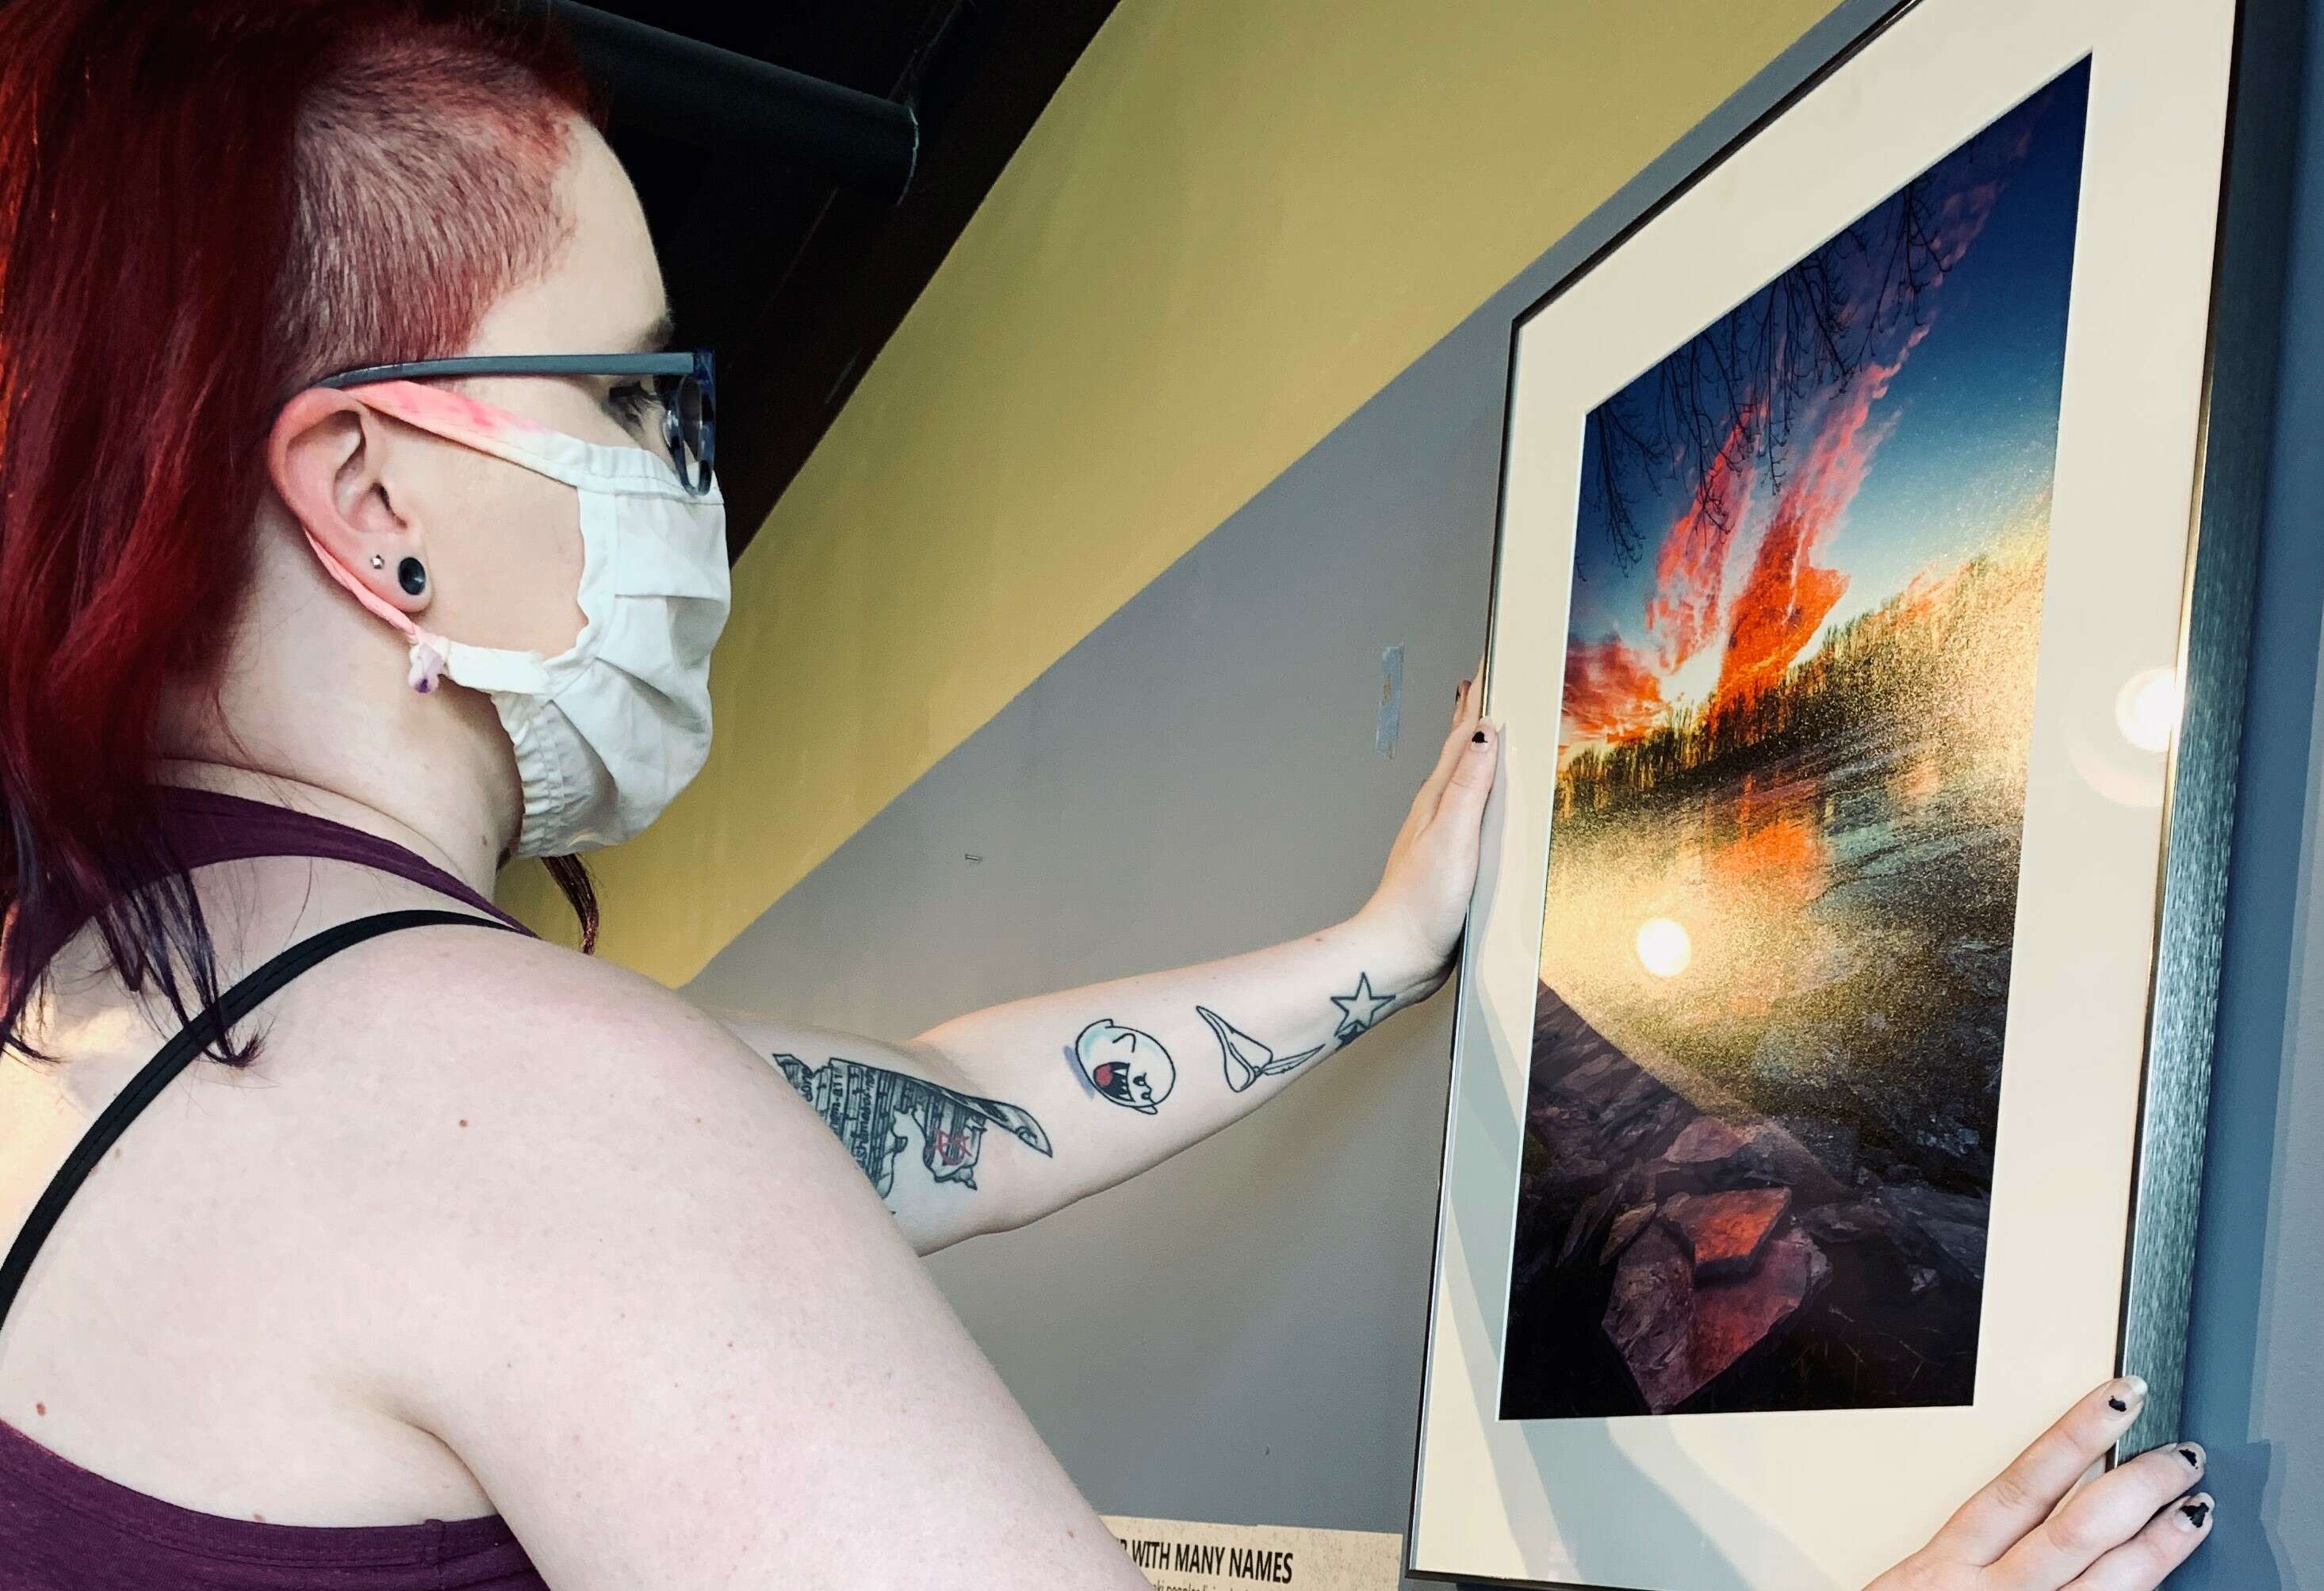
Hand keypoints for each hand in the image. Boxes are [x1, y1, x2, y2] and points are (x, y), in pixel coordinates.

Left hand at [1353, 675, 1497, 985]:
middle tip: (1484, 679)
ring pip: (1462, 778)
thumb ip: (1470, 786)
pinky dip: (1479, 789)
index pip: (1463, 735)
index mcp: (1438, 797)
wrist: (1400, 954)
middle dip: (1472, 714)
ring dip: (1474, 748)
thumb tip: (1485, 732)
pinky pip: (1469, 809)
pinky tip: (1484, 796)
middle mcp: (1436, 809)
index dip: (1477, 699)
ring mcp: (1441, 833)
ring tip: (1484, 724)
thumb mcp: (1453, 837)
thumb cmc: (1422, 902)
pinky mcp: (1450, 858)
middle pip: (1459, 750)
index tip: (1489, 663)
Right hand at [1870, 1378, 2212, 1589]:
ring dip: (2159, 1544)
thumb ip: (1966, 1564)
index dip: (2075, 1436)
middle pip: (2076, 1526)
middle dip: (2135, 1484)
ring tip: (2194, 1508)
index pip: (2024, 1484)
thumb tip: (2034, 1521)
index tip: (2116, 1401)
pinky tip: (2176, 1585)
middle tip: (2179, 1455)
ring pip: (2107, 1582)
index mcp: (1946, 1569)